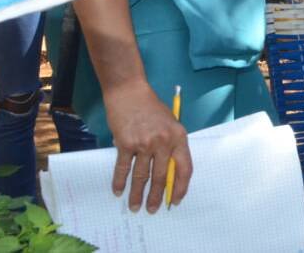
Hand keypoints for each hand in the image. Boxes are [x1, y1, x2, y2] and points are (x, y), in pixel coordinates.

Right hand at [104, 83, 191, 212]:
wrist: (130, 93)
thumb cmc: (152, 108)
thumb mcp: (170, 124)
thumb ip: (171, 146)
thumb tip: (168, 174)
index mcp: (179, 137)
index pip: (184, 168)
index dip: (181, 187)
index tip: (176, 200)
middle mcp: (164, 142)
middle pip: (162, 176)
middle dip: (157, 196)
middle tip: (153, 210)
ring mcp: (144, 143)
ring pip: (142, 176)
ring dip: (137, 194)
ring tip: (135, 207)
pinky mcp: (126, 144)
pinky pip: (123, 168)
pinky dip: (120, 182)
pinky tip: (118, 191)